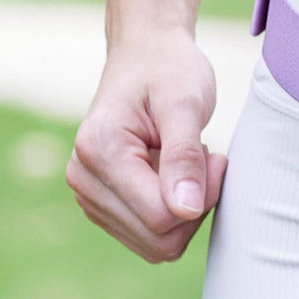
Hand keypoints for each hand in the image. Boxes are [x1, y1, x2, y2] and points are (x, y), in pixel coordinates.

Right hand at [67, 29, 228, 262]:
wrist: (145, 53)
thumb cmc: (168, 69)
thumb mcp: (184, 102)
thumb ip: (184, 155)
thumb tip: (187, 210)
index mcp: (99, 151)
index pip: (160, 216)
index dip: (201, 194)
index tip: (215, 154)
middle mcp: (84, 179)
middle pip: (158, 240)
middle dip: (194, 206)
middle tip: (204, 156)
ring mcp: (89, 195)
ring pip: (155, 246)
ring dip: (184, 210)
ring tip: (186, 160)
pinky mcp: (102, 205)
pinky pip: (149, 237)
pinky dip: (172, 212)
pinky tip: (173, 173)